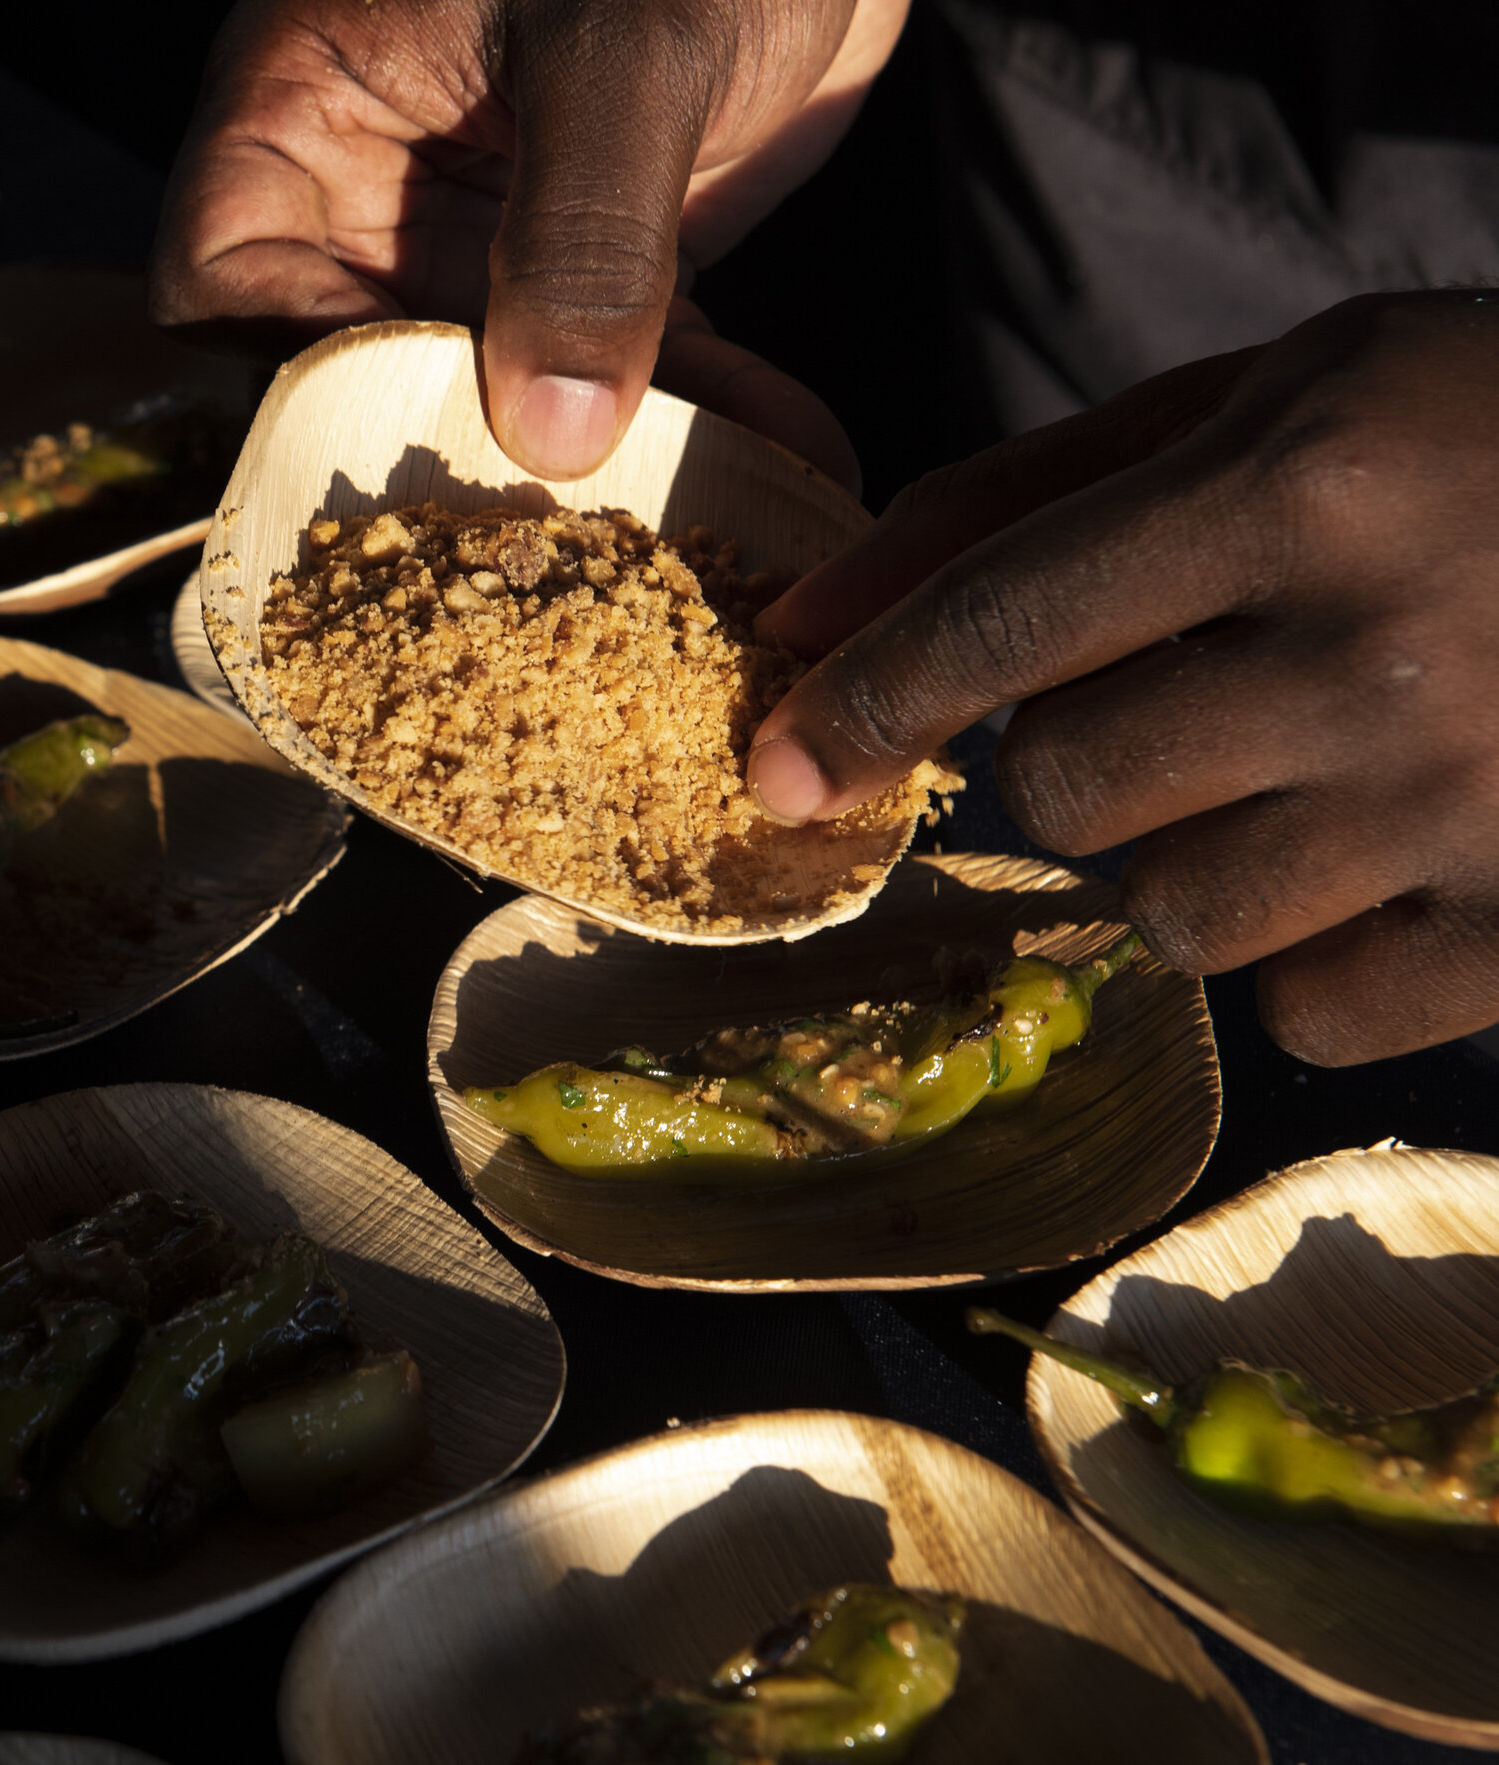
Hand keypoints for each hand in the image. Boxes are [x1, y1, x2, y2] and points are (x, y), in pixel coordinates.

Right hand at [148, 0, 907, 489]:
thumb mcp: (626, 48)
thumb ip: (585, 231)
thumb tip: (554, 435)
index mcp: (306, 108)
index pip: (225, 279)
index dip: (294, 370)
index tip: (417, 427)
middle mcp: (378, 193)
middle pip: (365, 372)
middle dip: (464, 459)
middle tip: (562, 536)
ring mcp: (490, 239)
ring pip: (507, 395)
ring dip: (607, 463)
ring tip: (695, 521)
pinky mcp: (602, 266)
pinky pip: (633, 372)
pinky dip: (710, 414)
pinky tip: (789, 454)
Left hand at [745, 291, 1498, 1062]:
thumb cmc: (1479, 441)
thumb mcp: (1264, 398)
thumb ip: (1022, 501)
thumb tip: (808, 621)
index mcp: (1309, 482)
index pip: (1006, 617)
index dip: (866, 699)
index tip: (779, 760)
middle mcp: (1384, 653)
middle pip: (1072, 789)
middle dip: (1073, 755)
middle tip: (1178, 697)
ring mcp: (1471, 808)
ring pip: (1173, 915)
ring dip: (1186, 854)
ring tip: (1297, 765)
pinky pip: (1303, 1012)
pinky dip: (1301, 952)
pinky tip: (1375, 854)